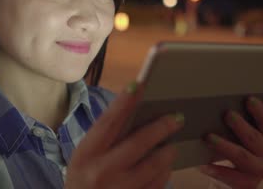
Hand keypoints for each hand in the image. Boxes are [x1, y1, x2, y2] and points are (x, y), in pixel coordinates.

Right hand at [65, 82, 183, 188]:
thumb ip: (106, 137)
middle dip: (161, 128)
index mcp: (86, 154)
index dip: (124, 102)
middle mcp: (101, 172)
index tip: (139, 84)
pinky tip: (165, 166)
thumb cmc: (85, 177)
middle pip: (138, 143)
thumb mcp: (86, 156)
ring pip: (154, 165)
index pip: (108, 123)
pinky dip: (164, 172)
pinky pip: (159, 183)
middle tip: (177, 117)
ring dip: (167, 152)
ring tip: (171, 145)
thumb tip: (136, 109)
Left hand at [199, 97, 262, 188]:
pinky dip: (218, 171)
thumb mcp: (243, 133)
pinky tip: (203, 165)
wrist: (241, 176)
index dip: (259, 111)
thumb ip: (239, 120)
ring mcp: (260, 170)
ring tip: (209, 137)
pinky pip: (232, 178)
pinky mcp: (249, 184)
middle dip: (240, 126)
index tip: (249, 99)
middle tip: (227, 114)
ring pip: (242, 157)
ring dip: (225, 146)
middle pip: (254, 138)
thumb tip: (218, 102)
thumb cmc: (240, 145)